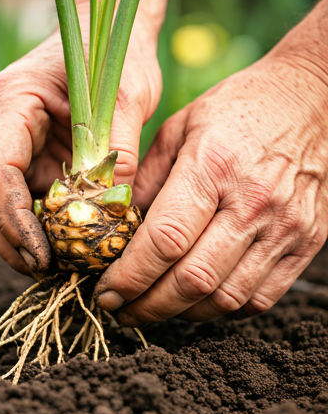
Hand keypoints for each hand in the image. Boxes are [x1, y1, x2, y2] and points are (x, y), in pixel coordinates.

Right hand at [0, 28, 160, 275]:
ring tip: (60, 268)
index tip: (41, 254)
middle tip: (49, 272)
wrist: (104, 36)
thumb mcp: (125, 96)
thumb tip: (113, 215)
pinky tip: (66, 248)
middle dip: (13, 241)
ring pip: (2, 208)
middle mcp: (0, 129)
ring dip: (26, 242)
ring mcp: (12, 148)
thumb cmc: (111, 53)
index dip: (13, 219)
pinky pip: (27, 203)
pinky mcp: (30, 162)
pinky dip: (42, 230)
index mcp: (11, 103)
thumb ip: (117, 154)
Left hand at [95, 52, 327, 323]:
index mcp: (212, 166)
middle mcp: (252, 202)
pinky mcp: (307, 241)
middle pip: (192, 280)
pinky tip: (197, 299)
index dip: (129, 277)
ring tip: (154, 307)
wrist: (313, 100)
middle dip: (147, 306)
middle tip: (122, 311)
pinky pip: (260, 298)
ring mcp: (285, 226)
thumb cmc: (237, 110)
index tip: (106, 293)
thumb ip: (145, 180)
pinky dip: (222, 309)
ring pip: (225, 298)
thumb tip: (117, 227)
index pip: (164, 240)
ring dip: (181, 313)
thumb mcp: (179, 128)